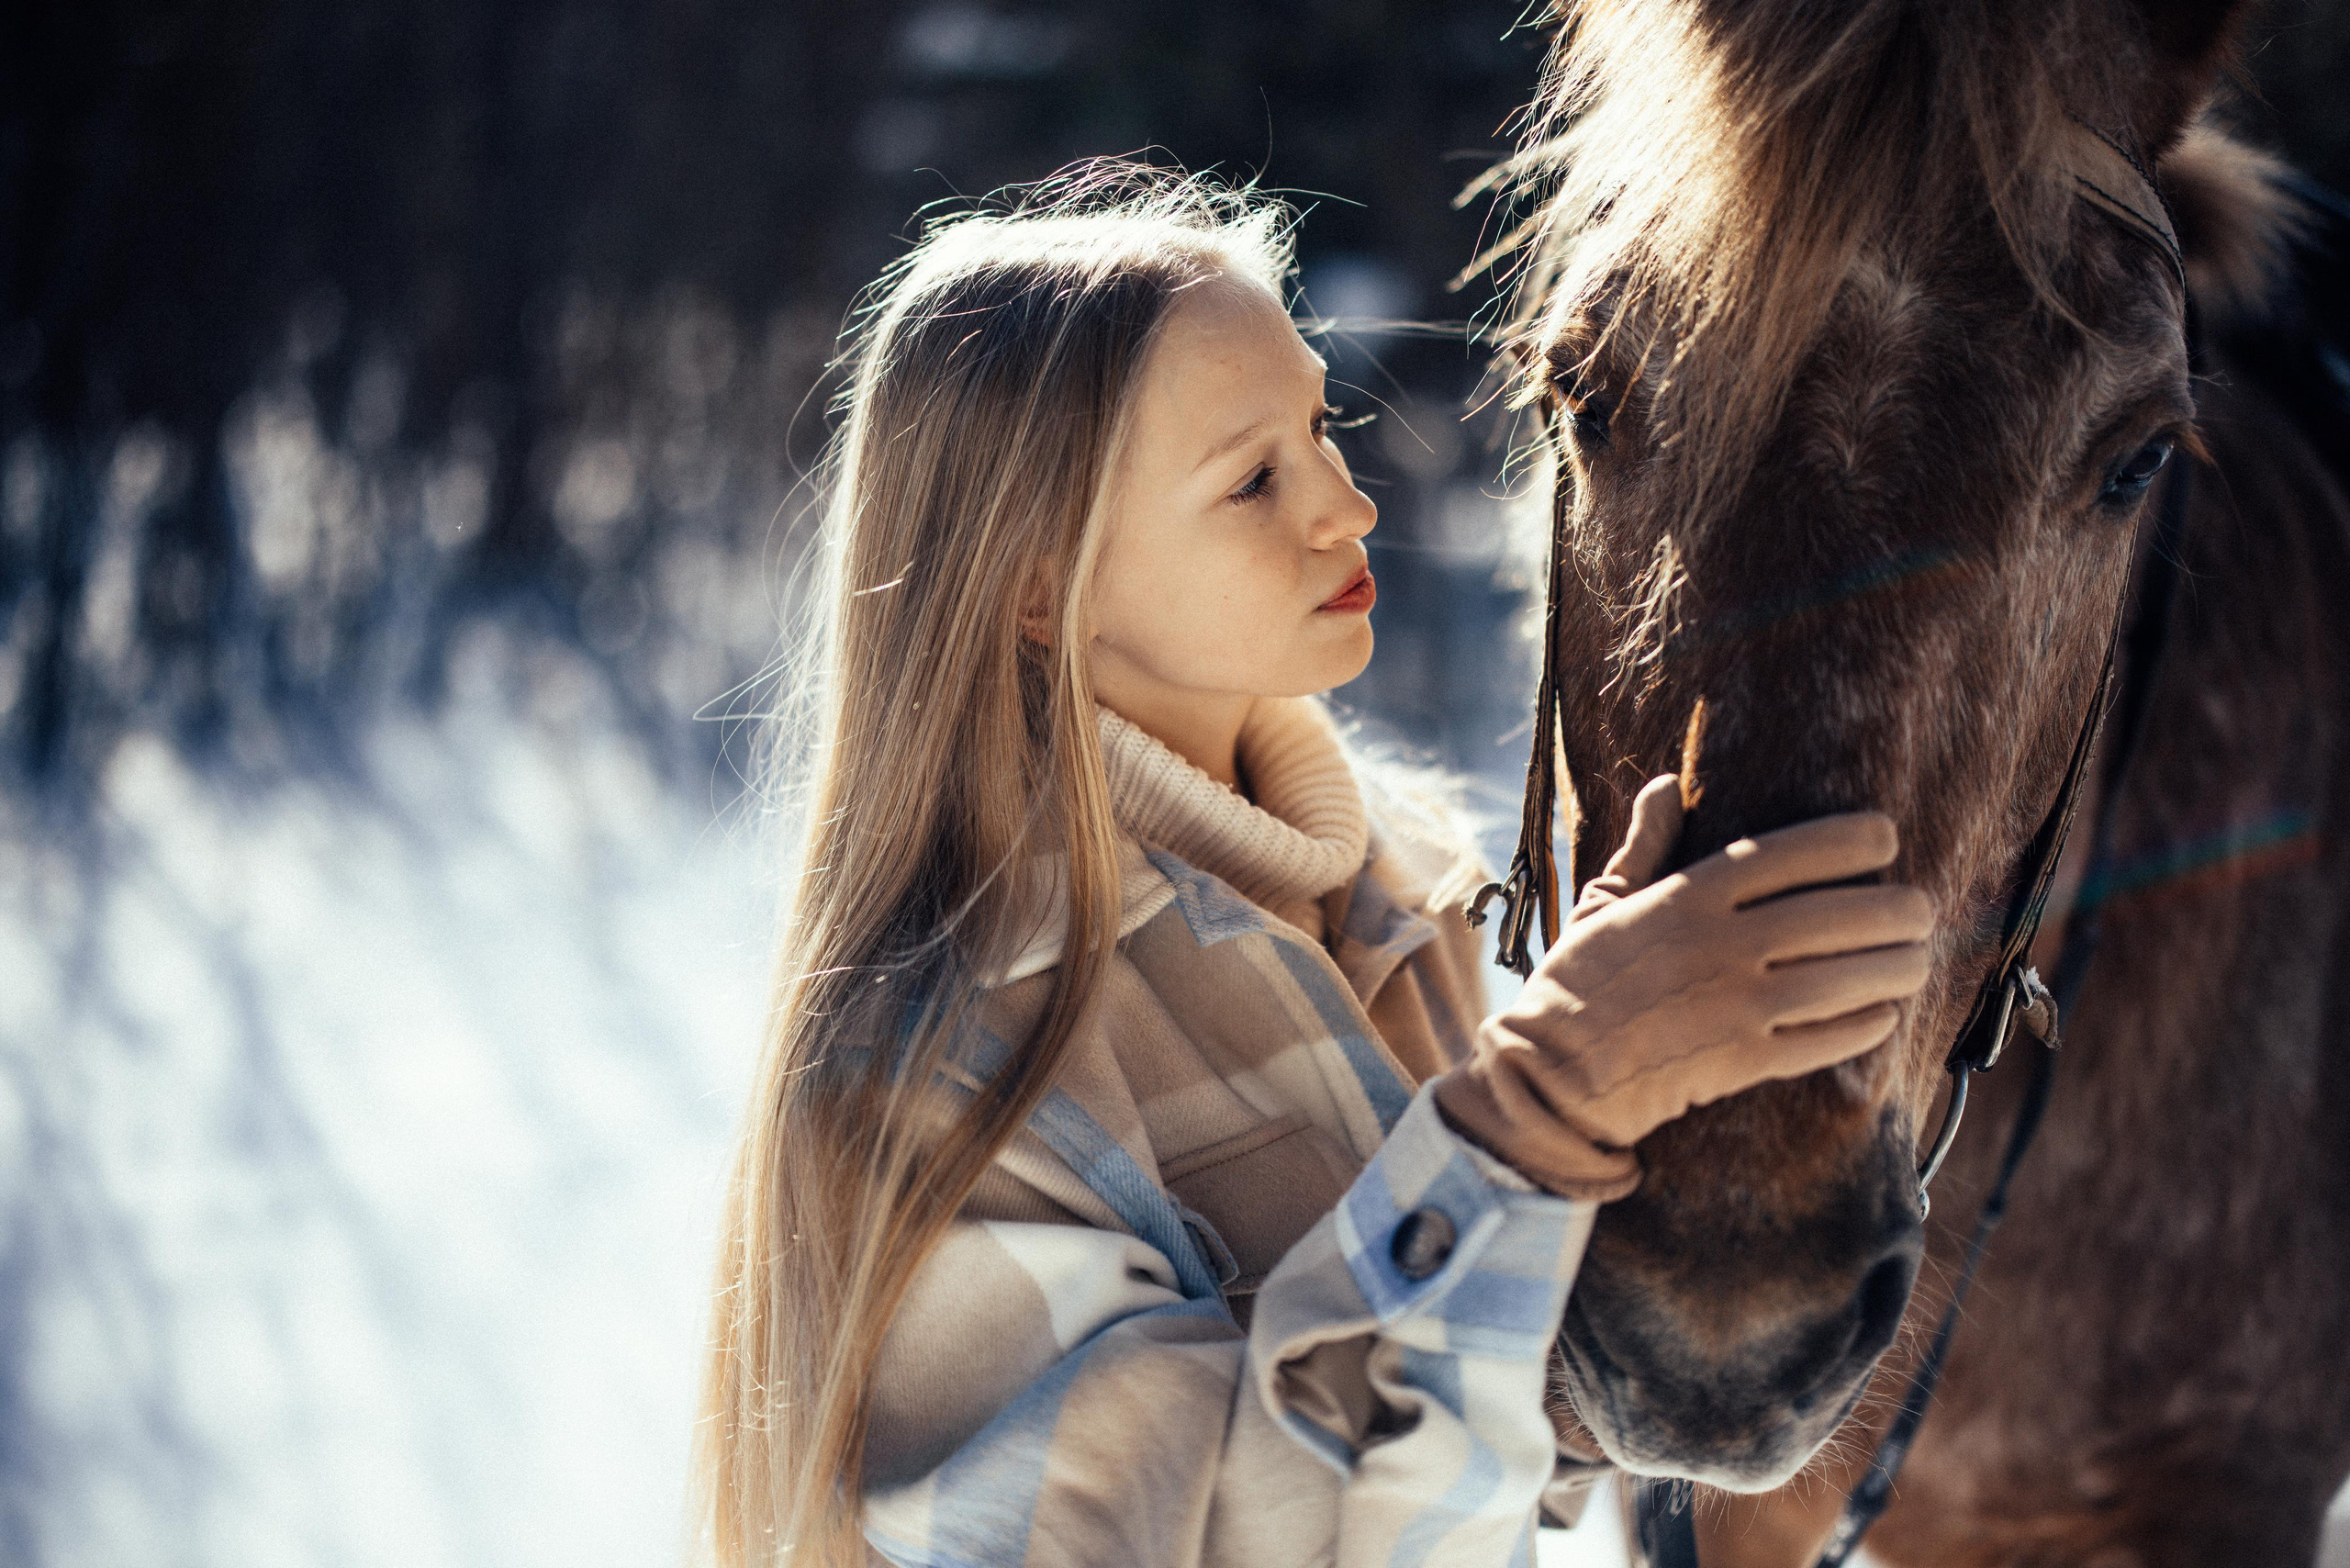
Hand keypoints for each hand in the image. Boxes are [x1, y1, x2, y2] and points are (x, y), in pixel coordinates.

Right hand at [1434, 776, 1934, 1197]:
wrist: (1555, 1076)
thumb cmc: (1578, 981)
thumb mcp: (1602, 902)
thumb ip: (1644, 846)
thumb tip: (1666, 785)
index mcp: (1686, 897)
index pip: (1785, 855)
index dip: (1846, 842)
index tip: (1886, 838)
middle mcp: (1719, 945)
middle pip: (1833, 917)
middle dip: (1894, 911)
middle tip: (1921, 909)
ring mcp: (1734, 1006)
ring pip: (1842, 980)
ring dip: (1894, 968)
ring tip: (1918, 960)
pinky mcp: (1742, 1061)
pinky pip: (1822, 1040)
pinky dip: (1861, 1027)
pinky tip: (1882, 1016)